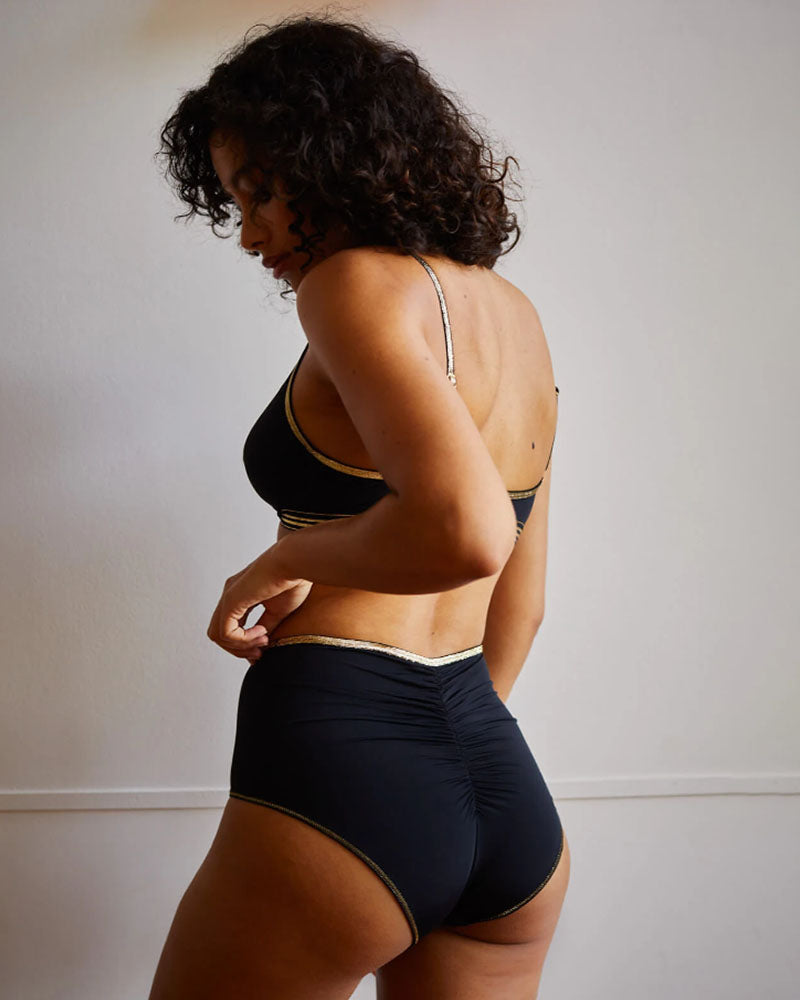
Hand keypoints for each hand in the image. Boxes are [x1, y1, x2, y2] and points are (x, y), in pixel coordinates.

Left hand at [207, 546, 311, 663]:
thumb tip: (260, 645)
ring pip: (218, 636)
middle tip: (260, 652)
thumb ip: (265, 626)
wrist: (296, 562)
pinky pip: (226, 633)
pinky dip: (243, 640)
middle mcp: (230, 595)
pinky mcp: (230, 601)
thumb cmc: (293, 581)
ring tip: (264, 640)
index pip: (230, 627)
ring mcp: (227, 597)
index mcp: (240, 596)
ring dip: (241, 647)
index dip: (244, 644)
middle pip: (219, 634)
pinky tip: (262, 632)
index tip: (264, 648)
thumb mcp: (277, 611)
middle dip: (239, 649)